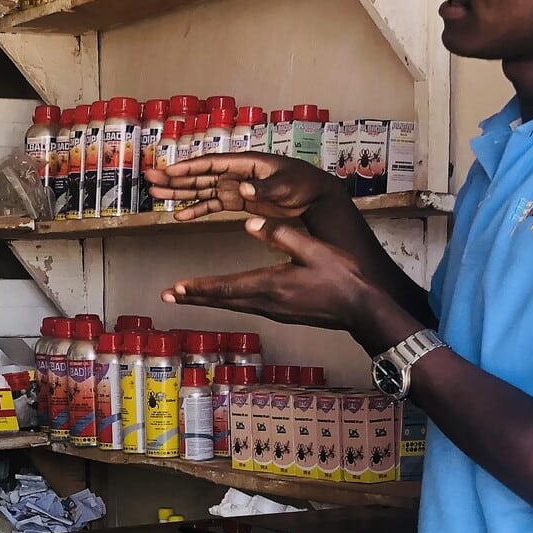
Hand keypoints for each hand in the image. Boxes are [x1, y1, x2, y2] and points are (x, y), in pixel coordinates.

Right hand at [142, 152, 337, 222]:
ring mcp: (236, 187)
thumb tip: (244, 191)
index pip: (211, 163)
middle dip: (175, 178)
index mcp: (246, 163)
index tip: (168, 170)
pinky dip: (197, 210)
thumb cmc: (303, 185)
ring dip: (180, 193)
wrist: (316, 197)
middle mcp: (236, 173)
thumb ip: (265, 189)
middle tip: (150, 180)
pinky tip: (180, 215)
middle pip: (199, 174)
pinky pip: (212, 205)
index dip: (189, 167)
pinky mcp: (239, 202)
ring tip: (157, 196)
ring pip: (201, 189)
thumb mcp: (286, 186)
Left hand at [162, 217, 410, 351]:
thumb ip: (282, 234)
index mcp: (271, 285)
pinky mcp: (284, 312)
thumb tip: (250, 220)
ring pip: (233, 304)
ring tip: (188, 295)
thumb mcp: (314, 249)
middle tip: (168, 295)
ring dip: (209, 298)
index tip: (175, 288)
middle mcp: (267, 302)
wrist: (364, 310)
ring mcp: (275, 310)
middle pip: (223, 299)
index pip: (226, 287)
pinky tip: (227, 297)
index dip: (198, 287)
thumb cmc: (343, 278)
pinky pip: (248, 305)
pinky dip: (229, 300)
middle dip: (194, 296)